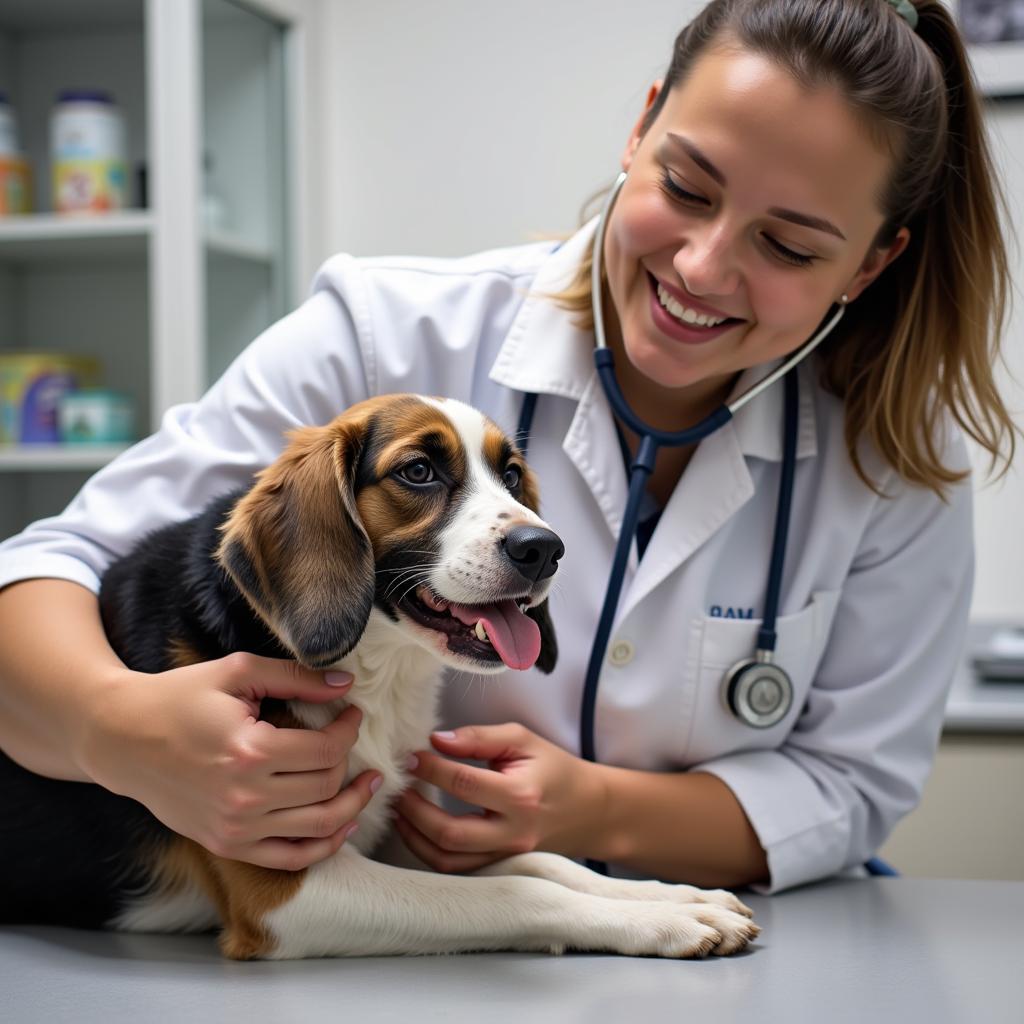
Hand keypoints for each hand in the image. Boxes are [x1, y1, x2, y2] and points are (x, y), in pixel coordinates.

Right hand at [82, 652, 379, 870]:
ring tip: (368, 785)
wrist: (120, 737)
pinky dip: (323, 847)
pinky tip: (342, 825)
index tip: (353, 714)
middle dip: (350, 763)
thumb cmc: (179, 698)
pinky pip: (289, 859)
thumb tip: (346, 685)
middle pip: (325, 787)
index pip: (326, 750)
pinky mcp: (226, 845)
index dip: (349, 730)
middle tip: (355, 743)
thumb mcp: (237, 673)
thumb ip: (295, 678)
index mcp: (250, 751)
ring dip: (352, 806)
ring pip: (317, 827)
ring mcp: (235, 828)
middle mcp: (245, 797)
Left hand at [393, 723, 602, 872]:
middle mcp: (512, 832)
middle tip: (398, 785)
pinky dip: (428, 851)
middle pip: (448, 832)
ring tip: (399, 808)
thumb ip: (479, 738)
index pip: (463, 783)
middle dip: (413, 808)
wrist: (590, 810)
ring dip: (414, 836)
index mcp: (520, 795)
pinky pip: (455, 868)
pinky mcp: (498, 866)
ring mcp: (505, 856)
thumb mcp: (522, 740)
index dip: (429, 768)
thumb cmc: (554, 769)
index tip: (410, 755)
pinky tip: (415, 828)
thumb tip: (436, 739)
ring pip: (446, 859)